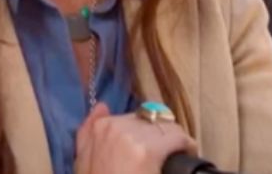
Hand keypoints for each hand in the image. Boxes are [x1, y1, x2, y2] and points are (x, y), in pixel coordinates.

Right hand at [74, 103, 197, 173]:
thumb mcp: (84, 165)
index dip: (143, 133)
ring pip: (167, 126)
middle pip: (150, 120)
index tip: (149, 147)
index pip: (131, 118)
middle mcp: (115, 127)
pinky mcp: (150, 149)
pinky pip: (178, 138)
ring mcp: (131, 137)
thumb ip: (87, 135)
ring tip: (175, 156)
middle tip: (162, 157)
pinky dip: (187, 146)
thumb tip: (102, 106)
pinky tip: (187, 154)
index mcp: (99, 129)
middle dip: (158, 136)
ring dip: (173, 141)